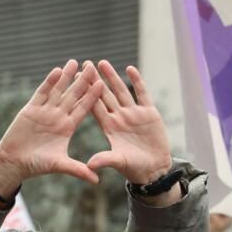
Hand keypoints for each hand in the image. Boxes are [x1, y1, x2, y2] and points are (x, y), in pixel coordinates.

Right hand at [0, 60, 106, 192]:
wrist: (14, 162)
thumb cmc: (37, 165)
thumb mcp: (60, 165)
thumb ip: (78, 170)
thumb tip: (97, 181)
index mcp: (68, 127)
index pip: (83, 108)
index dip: (92, 96)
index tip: (102, 84)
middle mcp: (58, 117)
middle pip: (73, 95)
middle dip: (82, 81)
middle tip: (93, 66)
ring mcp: (45, 111)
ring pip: (58, 90)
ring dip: (66, 77)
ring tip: (75, 62)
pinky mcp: (31, 109)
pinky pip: (42, 93)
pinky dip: (49, 82)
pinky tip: (57, 71)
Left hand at [88, 62, 173, 191]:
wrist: (154, 169)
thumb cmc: (134, 167)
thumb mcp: (119, 162)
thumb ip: (105, 160)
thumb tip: (89, 165)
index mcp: (109, 127)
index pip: (95, 107)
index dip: (86, 93)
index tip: (76, 80)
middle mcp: (119, 117)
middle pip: (105, 95)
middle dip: (95, 80)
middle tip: (85, 64)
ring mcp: (134, 114)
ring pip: (121, 91)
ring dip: (112, 77)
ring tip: (102, 62)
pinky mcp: (149, 112)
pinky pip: (142, 94)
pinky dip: (137, 81)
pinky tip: (130, 68)